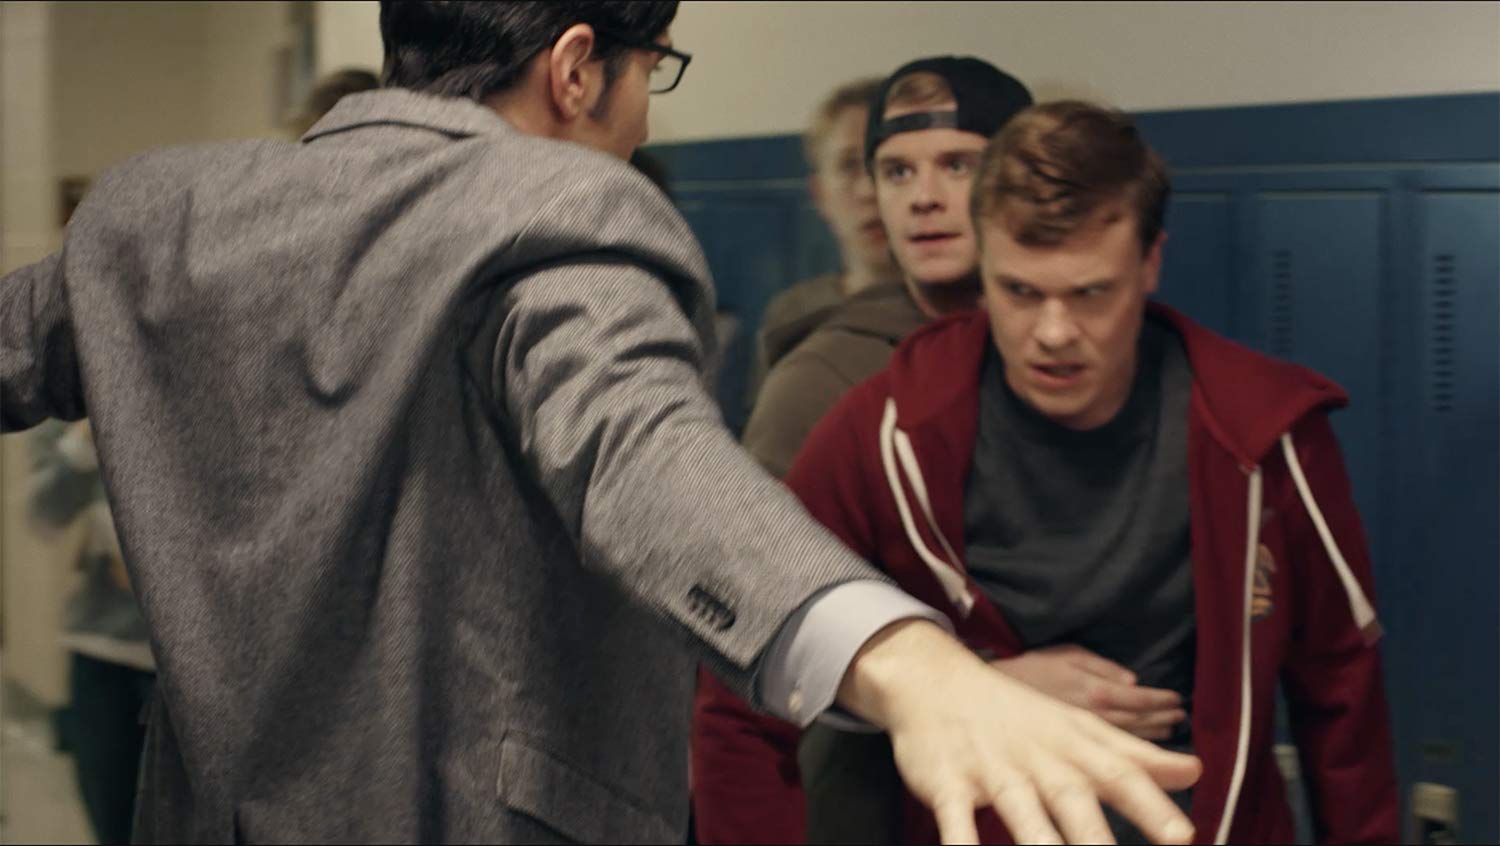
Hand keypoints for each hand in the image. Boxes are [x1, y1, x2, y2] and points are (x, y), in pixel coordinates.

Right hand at [838, 620, 1199, 844]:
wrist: (935, 680)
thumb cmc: (1018, 715)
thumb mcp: (1078, 728)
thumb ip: (1135, 755)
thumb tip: (1195, 772)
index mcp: (1072, 746)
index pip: (1119, 775)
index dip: (1151, 806)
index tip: (1183, 836)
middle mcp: (1036, 758)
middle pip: (1071, 797)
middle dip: (1096, 835)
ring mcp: (991, 769)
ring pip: (1017, 808)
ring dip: (1037, 841)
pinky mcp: (947, 783)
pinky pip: (955, 817)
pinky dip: (961, 841)